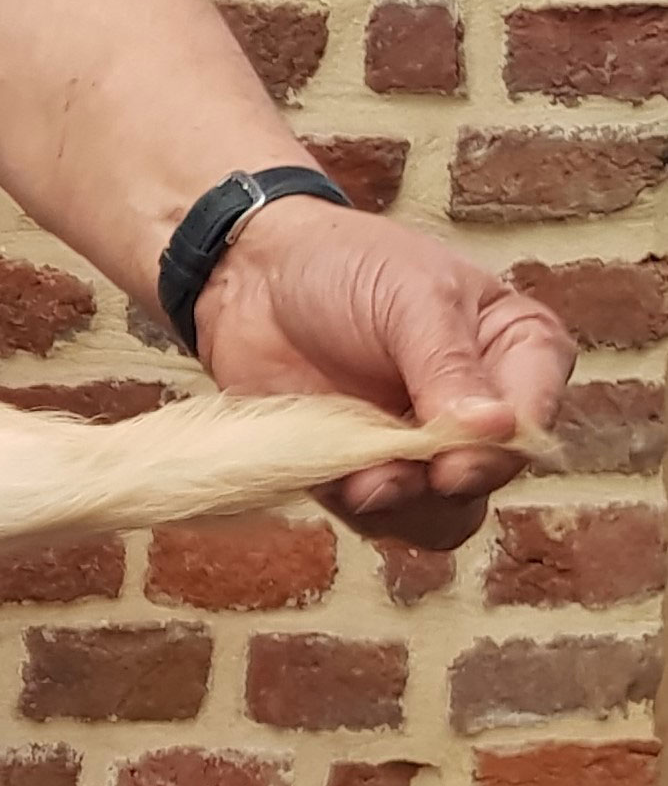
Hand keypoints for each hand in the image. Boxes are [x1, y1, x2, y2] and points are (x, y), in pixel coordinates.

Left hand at [190, 196, 574, 551]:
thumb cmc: (345, 266)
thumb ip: (448, 364)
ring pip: (439, 517)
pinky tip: (332, 477)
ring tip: (361, 481)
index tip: (455, 459)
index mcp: (516, 353)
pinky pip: (378, 520)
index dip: (502, 452)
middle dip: (445, 488)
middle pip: (488, 481)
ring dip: (401, 509)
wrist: (251, 281)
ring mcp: (419, 447)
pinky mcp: (361, 473)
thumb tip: (495, 428)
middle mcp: (479, 410)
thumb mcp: (412, 296)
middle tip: (398, 474)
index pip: (534, 420)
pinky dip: (355, 507)